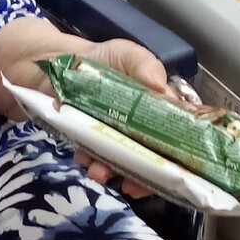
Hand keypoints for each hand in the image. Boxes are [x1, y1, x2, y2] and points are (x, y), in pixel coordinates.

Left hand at [67, 36, 169, 201]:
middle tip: (134, 184)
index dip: (179, 155)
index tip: (174, 168)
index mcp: (160, 109)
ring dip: (113, 171)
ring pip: (122, 162)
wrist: (59, 63)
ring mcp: (116, 137)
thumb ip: (144, 64)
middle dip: (145, 175)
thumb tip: (160, 86)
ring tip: (100, 172)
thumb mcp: (127, 54)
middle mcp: (142, 128)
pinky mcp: (92, 142)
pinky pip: (94, 158)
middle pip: (152, 158)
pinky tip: (82, 158)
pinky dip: (90, 161)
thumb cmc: (102, 58)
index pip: (178, 135)